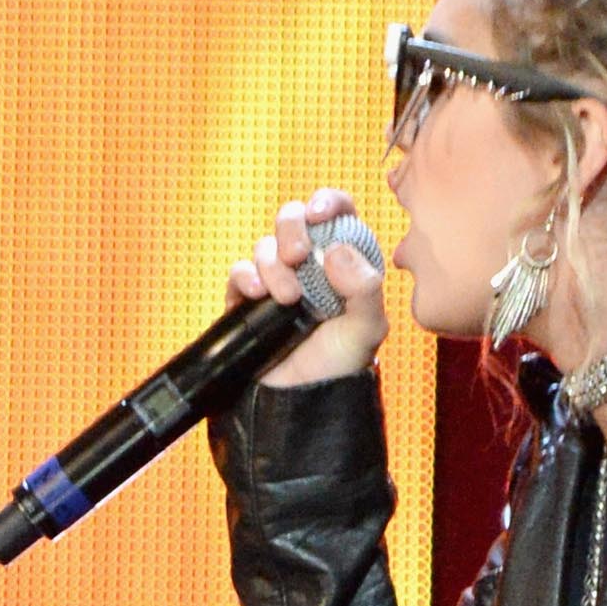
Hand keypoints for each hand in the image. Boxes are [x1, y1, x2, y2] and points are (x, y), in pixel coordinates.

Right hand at [229, 189, 386, 386]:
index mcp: (343, 262)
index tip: (320, 212)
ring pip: (264, 245)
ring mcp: (276, 282)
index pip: (336, 213)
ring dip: (273, 264)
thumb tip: (334, 252)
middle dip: (291, 227)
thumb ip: (365, 288)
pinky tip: (257, 294)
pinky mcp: (247, 302)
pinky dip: (245, 277)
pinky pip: (239, 272)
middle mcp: (308, 266)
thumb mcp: (368, 328)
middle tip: (297, 255)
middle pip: (292, 217)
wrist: (304, 403)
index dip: (326, 202)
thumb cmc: (341, 366)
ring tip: (287, 298)